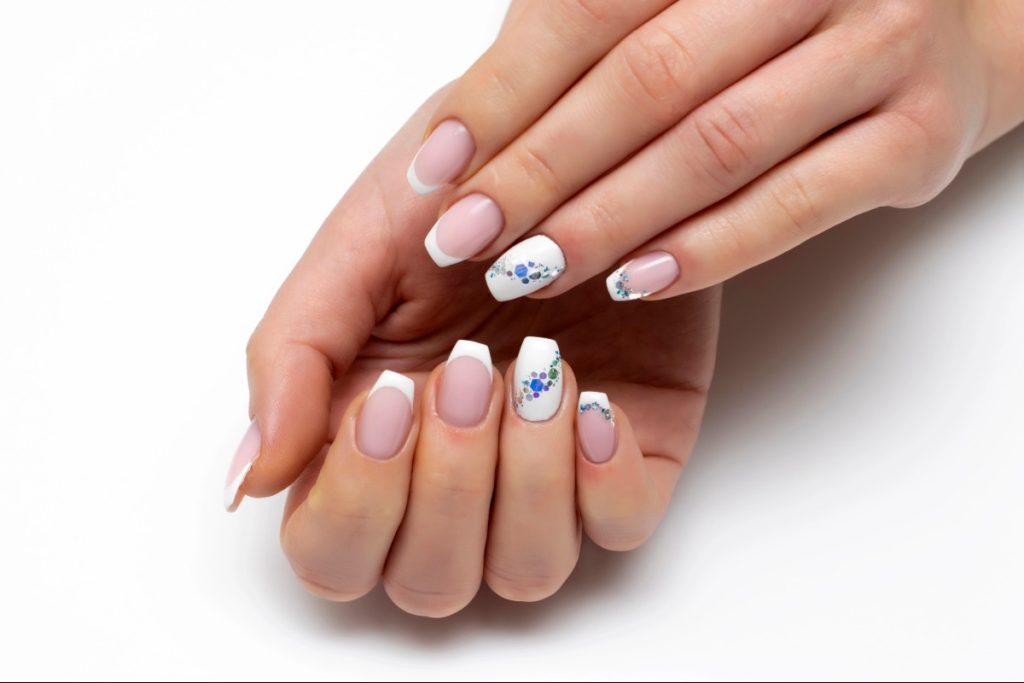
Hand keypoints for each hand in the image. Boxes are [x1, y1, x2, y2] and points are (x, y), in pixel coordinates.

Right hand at [225, 91, 719, 614]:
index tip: (389, 398)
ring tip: (540, 369)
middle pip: (428, 579)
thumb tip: (252, 478)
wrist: (577, 144)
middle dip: (447, 487)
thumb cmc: (459, 193)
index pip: (333, 549)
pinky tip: (597, 401)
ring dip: (526, 483)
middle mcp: (452, 476)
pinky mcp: (627, 456)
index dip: (358, 501)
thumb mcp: (358, 246)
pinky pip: (620, 528)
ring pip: (525, 570)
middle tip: (467, 373)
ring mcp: (543, 474)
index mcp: (369, 439)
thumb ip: (293, 356)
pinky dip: (605, 482)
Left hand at [407, 0, 1023, 300]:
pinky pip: (796, 206)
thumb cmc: (782, 11)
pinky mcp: (920, 136)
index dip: (504, 92)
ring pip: (717, 146)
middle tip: (467, 239)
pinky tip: (635, 281)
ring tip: (530, 270)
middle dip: (541, 170)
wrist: (951, 16)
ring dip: (609, 219)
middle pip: (646, 80)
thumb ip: (594, 37)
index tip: (438, 167)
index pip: (589, 6)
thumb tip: (469, 132)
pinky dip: (707, 250)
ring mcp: (880, 47)